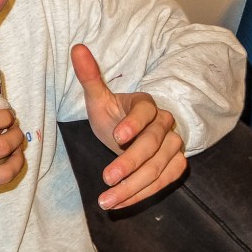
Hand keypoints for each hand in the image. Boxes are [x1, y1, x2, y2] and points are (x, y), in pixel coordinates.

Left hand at [71, 44, 185, 209]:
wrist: (131, 131)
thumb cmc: (114, 114)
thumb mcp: (98, 97)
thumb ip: (89, 76)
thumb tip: (76, 48)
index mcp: (147, 106)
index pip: (146, 113)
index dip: (134, 124)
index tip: (117, 136)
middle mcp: (165, 125)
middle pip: (153, 145)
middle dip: (130, 163)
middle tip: (107, 178)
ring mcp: (173, 147)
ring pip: (159, 169)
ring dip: (134, 187)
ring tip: (107, 201)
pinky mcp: (175, 166)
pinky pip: (163, 183)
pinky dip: (142, 195)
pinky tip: (120, 204)